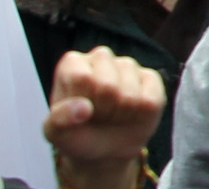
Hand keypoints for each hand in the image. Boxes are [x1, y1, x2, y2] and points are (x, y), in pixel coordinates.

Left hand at [43, 48, 164, 169]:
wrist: (103, 149)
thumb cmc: (76, 135)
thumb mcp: (57, 133)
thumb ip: (60, 119)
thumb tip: (83, 108)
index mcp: (72, 64)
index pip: (82, 78)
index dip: (81, 104)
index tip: (78, 113)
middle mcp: (101, 57)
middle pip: (107, 85)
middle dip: (102, 110)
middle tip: (97, 116)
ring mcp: (128, 65)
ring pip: (129, 94)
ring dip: (120, 115)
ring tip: (112, 115)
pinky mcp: (151, 78)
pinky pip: (150, 101)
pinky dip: (139, 116)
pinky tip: (131, 114)